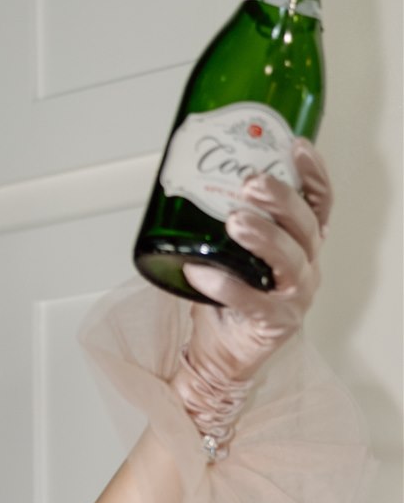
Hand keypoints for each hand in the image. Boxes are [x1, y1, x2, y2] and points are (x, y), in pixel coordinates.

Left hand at [176, 141, 332, 453]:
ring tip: (235, 221)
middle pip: (305, 226)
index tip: (295, 147)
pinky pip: (253, 301)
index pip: (318, 203)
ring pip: (289, 260)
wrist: (218, 354)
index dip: (312, 175)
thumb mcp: (229, 251)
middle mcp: (305, 267)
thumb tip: (185, 176)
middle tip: (251, 182)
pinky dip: (225, 285)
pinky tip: (201, 272)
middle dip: (280, 199)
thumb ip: (221, 217)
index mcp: (301, 244)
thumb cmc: (225, 299)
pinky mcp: (275, 323)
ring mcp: (295, 296)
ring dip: (262, 236)